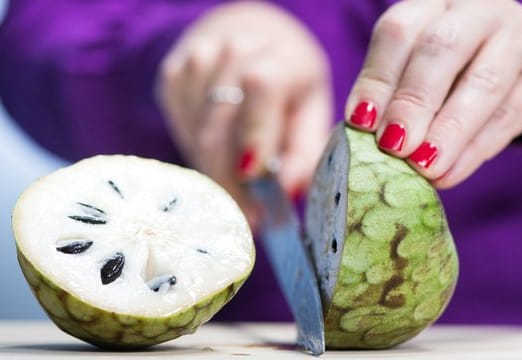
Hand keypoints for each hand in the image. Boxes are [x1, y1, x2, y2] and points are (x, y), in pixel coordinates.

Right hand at [157, 2, 330, 226]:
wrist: (246, 34)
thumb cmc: (287, 79)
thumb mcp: (310, 108)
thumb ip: (305, 150)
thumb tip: (289, 192)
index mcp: (276, 54)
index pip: (261, 88)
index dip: (255, 135)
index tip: (252, 178)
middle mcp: (231, 50)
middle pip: (220, 124)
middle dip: (231, 179)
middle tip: (247, 217)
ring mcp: (195, 61)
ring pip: (197, 132)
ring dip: (216, 169)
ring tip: (236, 184)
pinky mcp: (171, 76)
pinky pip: (181, 128)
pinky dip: (199, 152)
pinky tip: (218, 151)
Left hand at [346, 0, 521, 187]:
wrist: (517, 67)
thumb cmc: (450, 71)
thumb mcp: (416, 68)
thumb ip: (391, 92)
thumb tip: (360, 134)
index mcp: (432, 7)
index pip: (400, 31)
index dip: (378, 78)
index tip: (361, 123)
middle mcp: (476, 12)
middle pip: (443, 48)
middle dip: (414, 101)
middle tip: (393, 146)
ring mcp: (517, 40)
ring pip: (485, 82)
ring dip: (448, 130)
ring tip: (423, 167)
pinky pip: (510, 114)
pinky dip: (474, 150)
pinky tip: (448, 174)